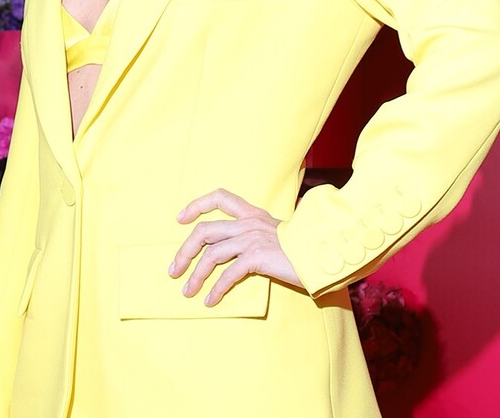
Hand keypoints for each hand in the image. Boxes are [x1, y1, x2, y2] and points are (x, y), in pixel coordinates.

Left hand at [169, 188, 302, 305]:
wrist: (324, 252)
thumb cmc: (304, 248)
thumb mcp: (279, 235)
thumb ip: (259, 237)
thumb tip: (238, 252)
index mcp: (253, 214)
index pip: (220, 197)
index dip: (197, 206)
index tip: (181, 219)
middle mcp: (249, 223)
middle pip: (204, 231)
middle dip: (184, 251)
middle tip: (174, 270)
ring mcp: (252, 239)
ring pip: (211, 255)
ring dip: (195, 275)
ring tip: (188, 291)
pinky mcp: (257, 257)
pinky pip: (228, 274)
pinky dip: (216, 289)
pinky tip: (210, 301)